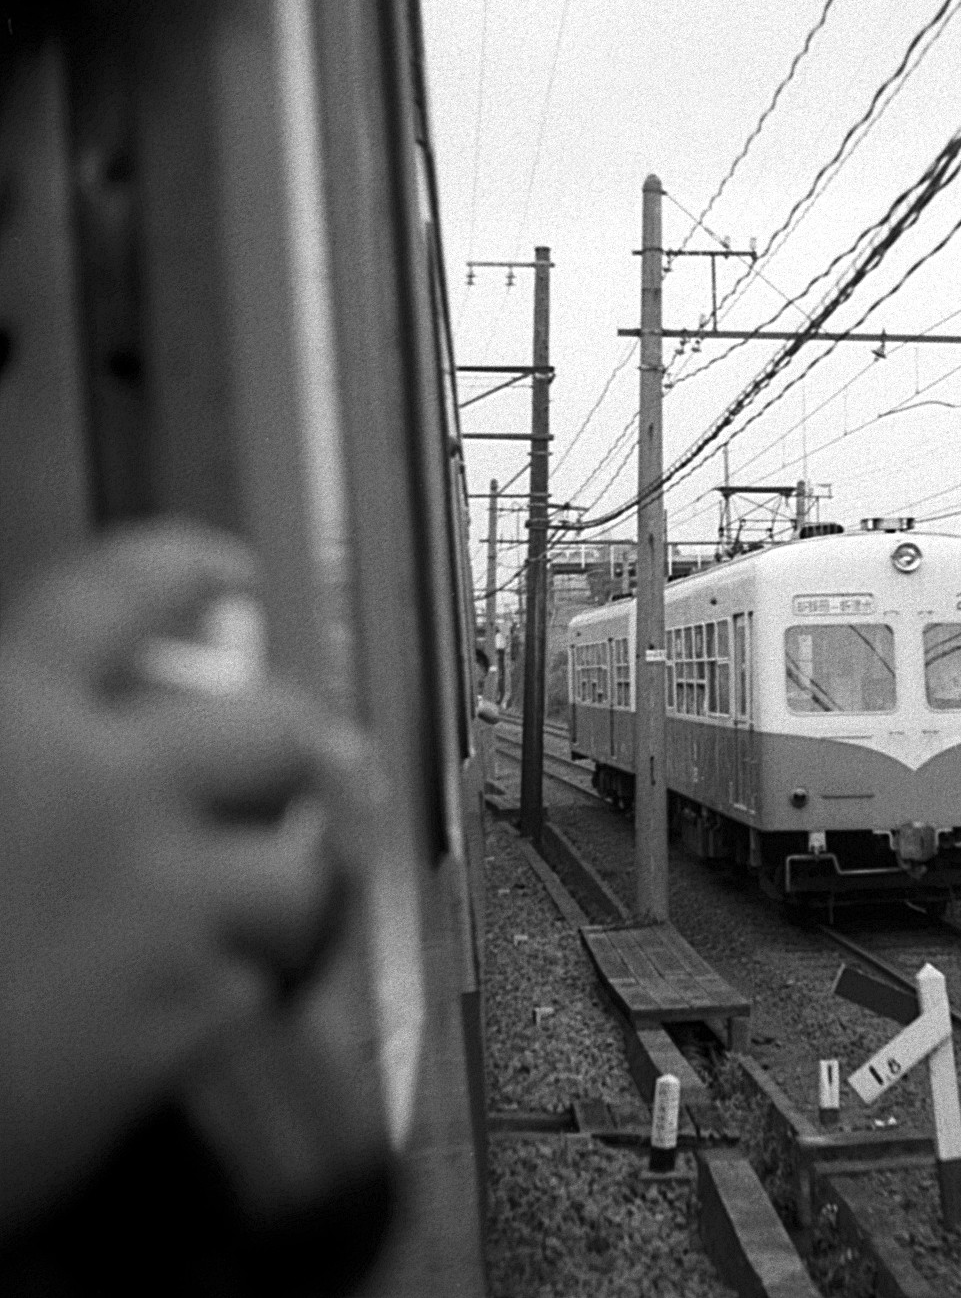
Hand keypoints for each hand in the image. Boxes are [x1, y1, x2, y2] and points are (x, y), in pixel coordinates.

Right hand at [0, 523, 351, 1236]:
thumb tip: (25, 712)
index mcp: (11, 720)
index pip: (124, 595)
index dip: (185, 571)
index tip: (224, 574)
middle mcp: (111, 795)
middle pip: (275, 731)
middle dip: (289, 748)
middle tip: (284, 767)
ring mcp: (163, 908)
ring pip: (300, 869)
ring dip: (287, 883)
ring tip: (258, 898)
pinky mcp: (187, 1019)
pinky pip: (263, 983)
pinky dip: (245, 987)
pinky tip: (204, 996)